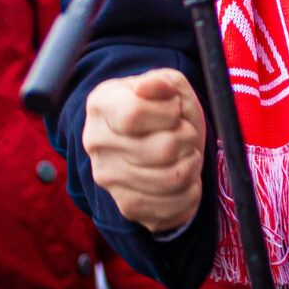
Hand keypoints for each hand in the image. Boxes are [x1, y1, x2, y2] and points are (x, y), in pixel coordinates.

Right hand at [82, 68, 205, 231]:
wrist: (159, 140)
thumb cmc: (165, 109)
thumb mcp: (169, 85)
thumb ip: (161, 82)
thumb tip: (148, 87)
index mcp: (101, 105)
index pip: (134, 114)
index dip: (169, 112)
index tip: (175, 110)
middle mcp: (96, 143)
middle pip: (163, 149)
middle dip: (188, 138)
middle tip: (186, 134)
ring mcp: (108, 179)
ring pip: (172, 179)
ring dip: (192, 164)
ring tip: (187, 155)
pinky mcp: (127, 207)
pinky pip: (173, 206)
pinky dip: (191, 191)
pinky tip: (185, 179)